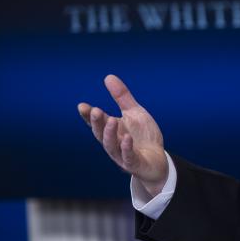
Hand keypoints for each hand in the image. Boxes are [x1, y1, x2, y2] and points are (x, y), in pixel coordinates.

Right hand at [78, 75, 167, 194]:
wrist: (157, 159)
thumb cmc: (143, 136)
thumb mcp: (134, 112)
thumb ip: (122, 97)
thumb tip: (108, 76)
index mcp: (111, 130)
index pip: (96, 122)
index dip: (88, 116)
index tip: (82, 106)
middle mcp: (113, 143)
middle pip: (100, 133)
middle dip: (97, 122)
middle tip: (96, 111)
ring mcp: (122, 155)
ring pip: (111, 146)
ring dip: (109, 134)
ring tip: (111, 120)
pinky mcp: (134, 164)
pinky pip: (128, 157)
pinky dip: (126, 148)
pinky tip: (126, 138)